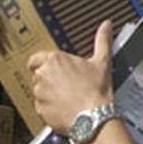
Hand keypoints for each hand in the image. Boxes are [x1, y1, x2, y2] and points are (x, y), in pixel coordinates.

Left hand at [28, 20, 114, 134]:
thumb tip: (107, 25)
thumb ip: (102, 40)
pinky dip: (50, 108)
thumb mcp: (102, 62)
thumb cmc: (96, 90)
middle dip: (49, 78)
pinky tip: (65, 108)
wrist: (93, 117)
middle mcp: (43, 75)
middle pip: (38, 75)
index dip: (44, 63)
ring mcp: (39, 94)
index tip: (55, 68)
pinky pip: (41, 107)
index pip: (35, 58)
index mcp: (55, 60)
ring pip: (39, 91)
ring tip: (67, 97)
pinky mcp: (39, 110)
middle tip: (66, 83)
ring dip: (49, 93)